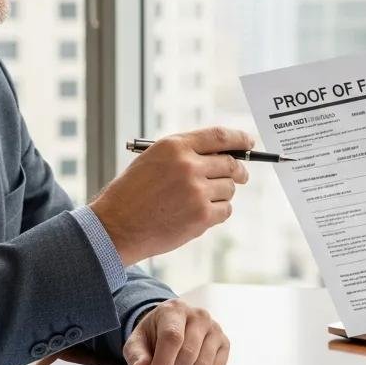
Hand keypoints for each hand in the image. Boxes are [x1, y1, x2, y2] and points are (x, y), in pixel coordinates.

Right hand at [90, 126, 252, 265]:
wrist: (115, 227)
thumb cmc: (133, 194)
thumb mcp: (153, 160)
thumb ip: (186, 153)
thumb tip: (223, 153)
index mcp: (174, 146)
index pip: (219, 136)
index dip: (240, 139)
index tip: (250, 142)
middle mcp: (188, 166)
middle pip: (231, 163)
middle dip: (238, 170)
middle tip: (240, 176)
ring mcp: (196, 192)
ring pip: (229, 188)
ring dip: (222, 193)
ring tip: (199, 200)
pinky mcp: (201, 216)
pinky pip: (226, 209)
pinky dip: (218, 212)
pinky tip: (198, 214)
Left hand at [123, 298, 229, 364]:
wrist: (172, 326)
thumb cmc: (153, 335)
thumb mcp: (137, 342)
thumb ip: (136, 357)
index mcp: (175, 310)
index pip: (172, 337)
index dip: (163, 363)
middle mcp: (199, 315)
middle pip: (188, 353)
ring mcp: (215, 328)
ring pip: (203, 364)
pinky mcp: (224, 343)